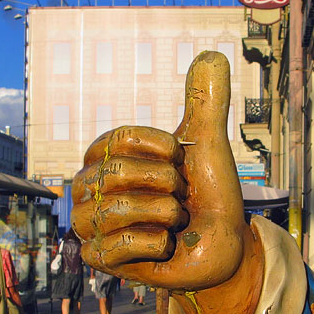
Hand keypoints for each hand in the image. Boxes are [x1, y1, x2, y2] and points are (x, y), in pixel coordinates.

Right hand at [72, 51, 263, 313]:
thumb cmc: (208, 192)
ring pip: (114, 209)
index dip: (156, 149)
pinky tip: (164, 245)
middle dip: (163, 185)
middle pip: (113, 174)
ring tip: (174, 220)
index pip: (116, 140)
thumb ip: (205, 102)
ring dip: (161, 214)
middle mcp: (90, 187)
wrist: (224, 244)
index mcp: (106, 156)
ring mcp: (90, 223)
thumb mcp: (206, 143)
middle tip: (180, 196)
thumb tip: (212, 54)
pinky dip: (153, 244)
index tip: (179, 158)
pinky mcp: (98, 258)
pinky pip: (116, 246)